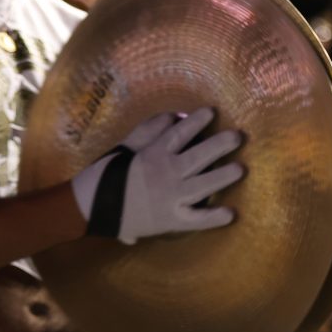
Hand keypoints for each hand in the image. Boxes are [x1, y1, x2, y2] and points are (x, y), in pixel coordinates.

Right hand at [71, 109, 244, 242]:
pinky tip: (231, 214)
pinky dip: (214, 218)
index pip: (179, 133)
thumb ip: (149, 129)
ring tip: (240, 169)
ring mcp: (170, 198)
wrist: (91, 208)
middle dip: (220, 145)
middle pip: (199, 156)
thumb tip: (173, 115)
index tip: (212, 111)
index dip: (197, 121)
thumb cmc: (107, 175)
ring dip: (223, 177)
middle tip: (238, 136)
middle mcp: (166, 174)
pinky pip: (196, 219)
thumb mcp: (125, 146)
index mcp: (154, 154)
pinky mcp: (170, 220)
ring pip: (203, 185)